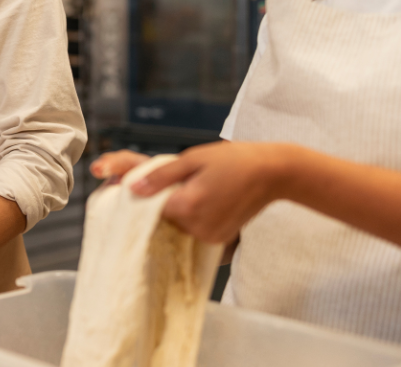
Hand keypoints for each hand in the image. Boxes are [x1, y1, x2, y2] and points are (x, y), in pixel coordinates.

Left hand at [91, 143, 300, 243]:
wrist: (273, 173)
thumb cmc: (233, 160)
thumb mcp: (193, 159)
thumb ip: (160, 176)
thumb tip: (130, 189)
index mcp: (187, 206)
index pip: (147, 208)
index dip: (136, 194)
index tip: (126, 181)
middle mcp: (197, 228)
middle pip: (159, 218)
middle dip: (155, 202)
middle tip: (165, 181)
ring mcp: (209, 237)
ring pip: (174, 226)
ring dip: (172, 210)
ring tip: (190, 188)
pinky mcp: (218, 241)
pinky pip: (191, 231)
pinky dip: (188, 217)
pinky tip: (200, 199)